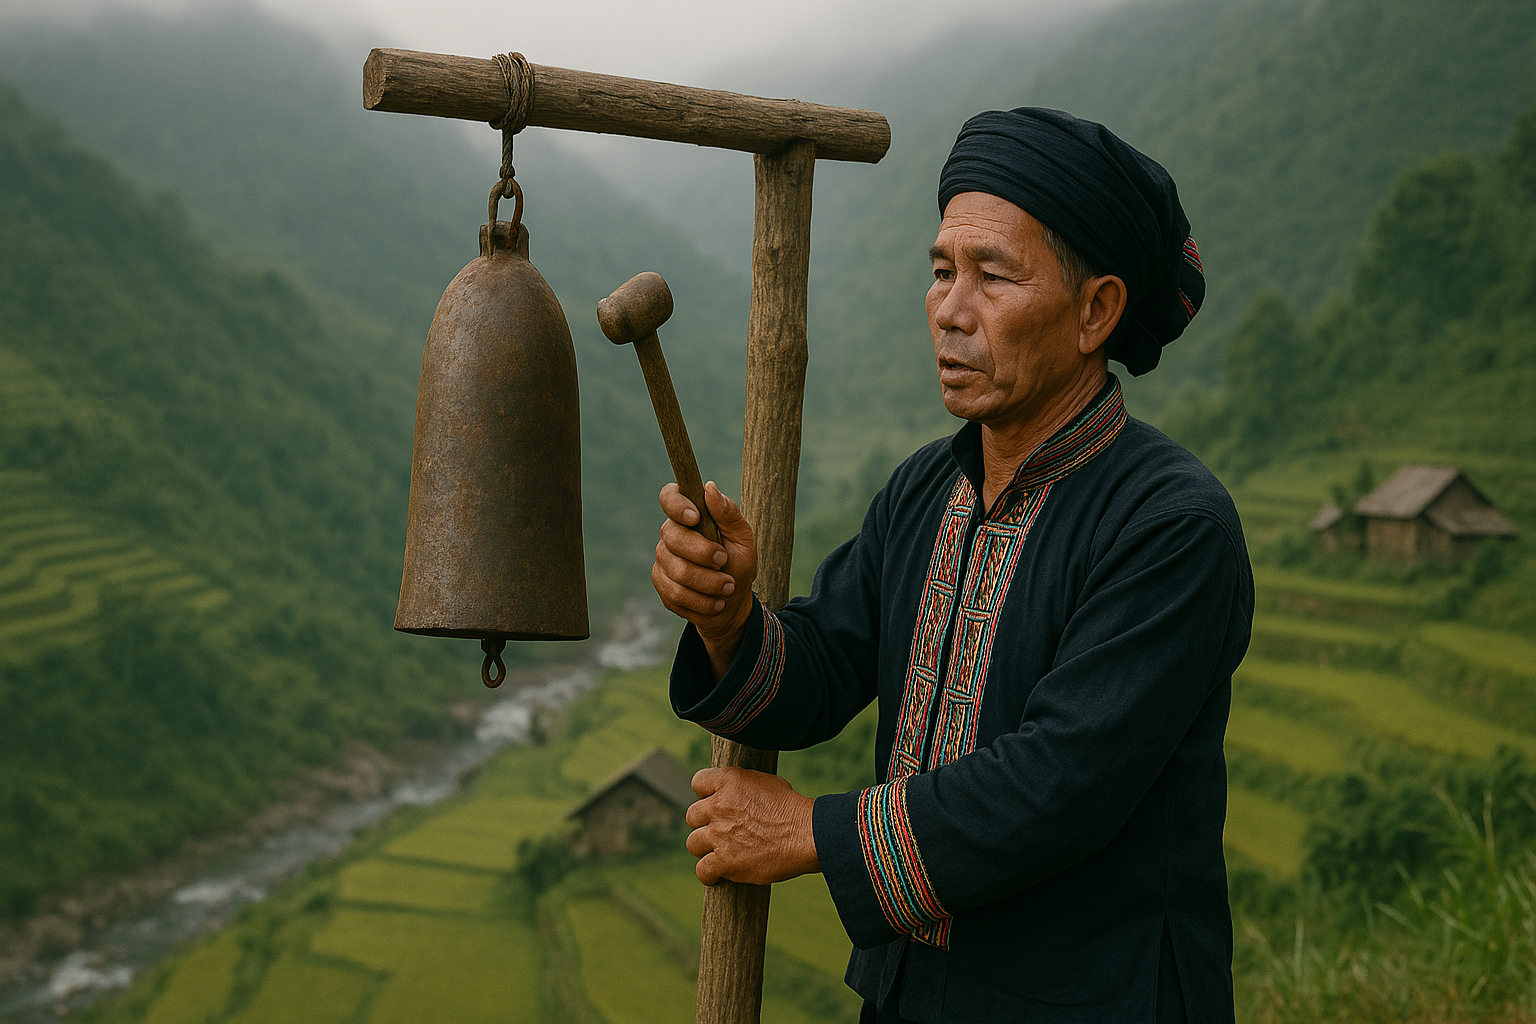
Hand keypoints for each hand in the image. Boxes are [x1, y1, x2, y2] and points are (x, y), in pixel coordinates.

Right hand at [652, 481, 757, 678]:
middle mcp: (671, 534)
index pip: (669, 496)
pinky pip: (676, 593)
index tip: (695, 517)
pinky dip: (702, 601)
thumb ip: (728, 513)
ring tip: (728, 587)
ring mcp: (663, 560)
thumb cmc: (738, 564)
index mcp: (690, 515)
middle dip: (704, 553)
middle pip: (673, 537)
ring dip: (709, 582)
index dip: (676, 504)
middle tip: (724, 561)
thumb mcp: (742, 538)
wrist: (732, 602)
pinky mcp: (661, 584)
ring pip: (678, 571)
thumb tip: (710, 488)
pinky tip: (715, 602)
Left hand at [685, 767, 817, 885]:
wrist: (808, 834)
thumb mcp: (766, 783)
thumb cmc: (793, 809)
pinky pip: (702, 870)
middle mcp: (719, 805)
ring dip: (705, 848)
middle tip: (721, 831)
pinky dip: (710, 874)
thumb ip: (741, 787)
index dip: (706, 794)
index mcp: (729, 781)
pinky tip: (718, 874)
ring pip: (693, 843)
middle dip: (705, 823)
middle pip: (693, 815)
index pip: (698, 782)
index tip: (714, 803)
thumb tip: (732, 793)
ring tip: (720, 852)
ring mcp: (719, 834)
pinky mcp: (725, 861)